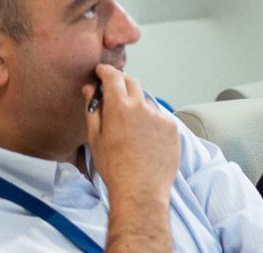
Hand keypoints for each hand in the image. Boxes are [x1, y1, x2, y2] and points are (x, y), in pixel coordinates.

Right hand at [85, 65, 178, 201]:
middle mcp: (142, 107)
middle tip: (113, 92)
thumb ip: (93, 109)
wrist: (141, 189)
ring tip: (129, 129)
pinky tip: (144, 139)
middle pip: (132, 83)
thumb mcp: (95, 138)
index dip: (105, 71)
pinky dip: (150, 122)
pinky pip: (159, 118)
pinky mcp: (172, 127)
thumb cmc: (114, 168)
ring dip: (137, 107)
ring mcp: (160, 116)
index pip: (113, 77)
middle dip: (122, 83)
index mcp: (119, 107)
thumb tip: (90, 89)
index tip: (101, 72)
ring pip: (146, 103)